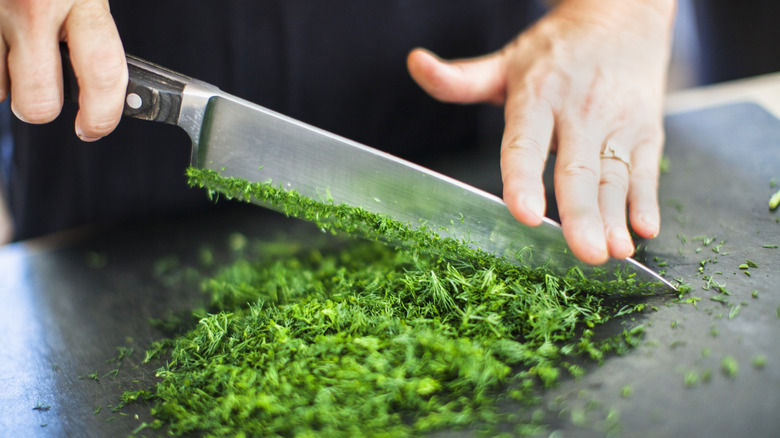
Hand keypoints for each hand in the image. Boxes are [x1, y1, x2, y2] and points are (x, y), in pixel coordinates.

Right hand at [0, 0, 126, 140]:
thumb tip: (110, 92)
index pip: (102, 73)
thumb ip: (92, 33)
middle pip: (39, 100)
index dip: (102, 114)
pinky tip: (4, 46)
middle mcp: (35, 8)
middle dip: (43, 110)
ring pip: (0, 88)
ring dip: (10, 83)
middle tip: (49, 98)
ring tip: (20, 55)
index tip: (94, 128)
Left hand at [407, 0, 675, 263]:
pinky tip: (645, 229)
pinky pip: (647, 171)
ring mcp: (616, 123)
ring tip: (613, 251)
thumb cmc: (555, 51)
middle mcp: (579, 113)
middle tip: (584, 252)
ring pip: (614, 177)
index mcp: (537, 98)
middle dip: (581, 214)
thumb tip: (415, 63)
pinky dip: (647, 201)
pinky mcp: (646, 131)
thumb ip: (461, 79)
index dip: (524, 179)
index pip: (525, 144)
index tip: (523, 212)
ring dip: (615, 217)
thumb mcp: (506, 62)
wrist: (622, 15)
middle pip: (577, 171)